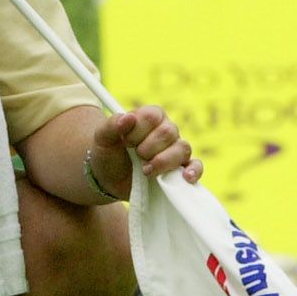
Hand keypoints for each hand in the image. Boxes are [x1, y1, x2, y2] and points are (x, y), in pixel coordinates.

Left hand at [88, 106, 202, 196]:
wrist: (108, 179)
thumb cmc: (107, 153)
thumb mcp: (101, 138)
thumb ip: (111, 125)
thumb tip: (128, 118)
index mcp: (150, 116)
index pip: (152, 116)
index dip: (138, 131)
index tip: (125, 142)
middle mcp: (166, 130)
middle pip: (169, 132)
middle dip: (148, 148)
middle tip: (135, 156)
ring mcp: (175, 149)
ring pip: (182, 148)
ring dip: (163, 161)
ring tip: (146, 171)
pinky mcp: (179, 169)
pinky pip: (195, 166)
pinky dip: (193, 171)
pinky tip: (186, 177)